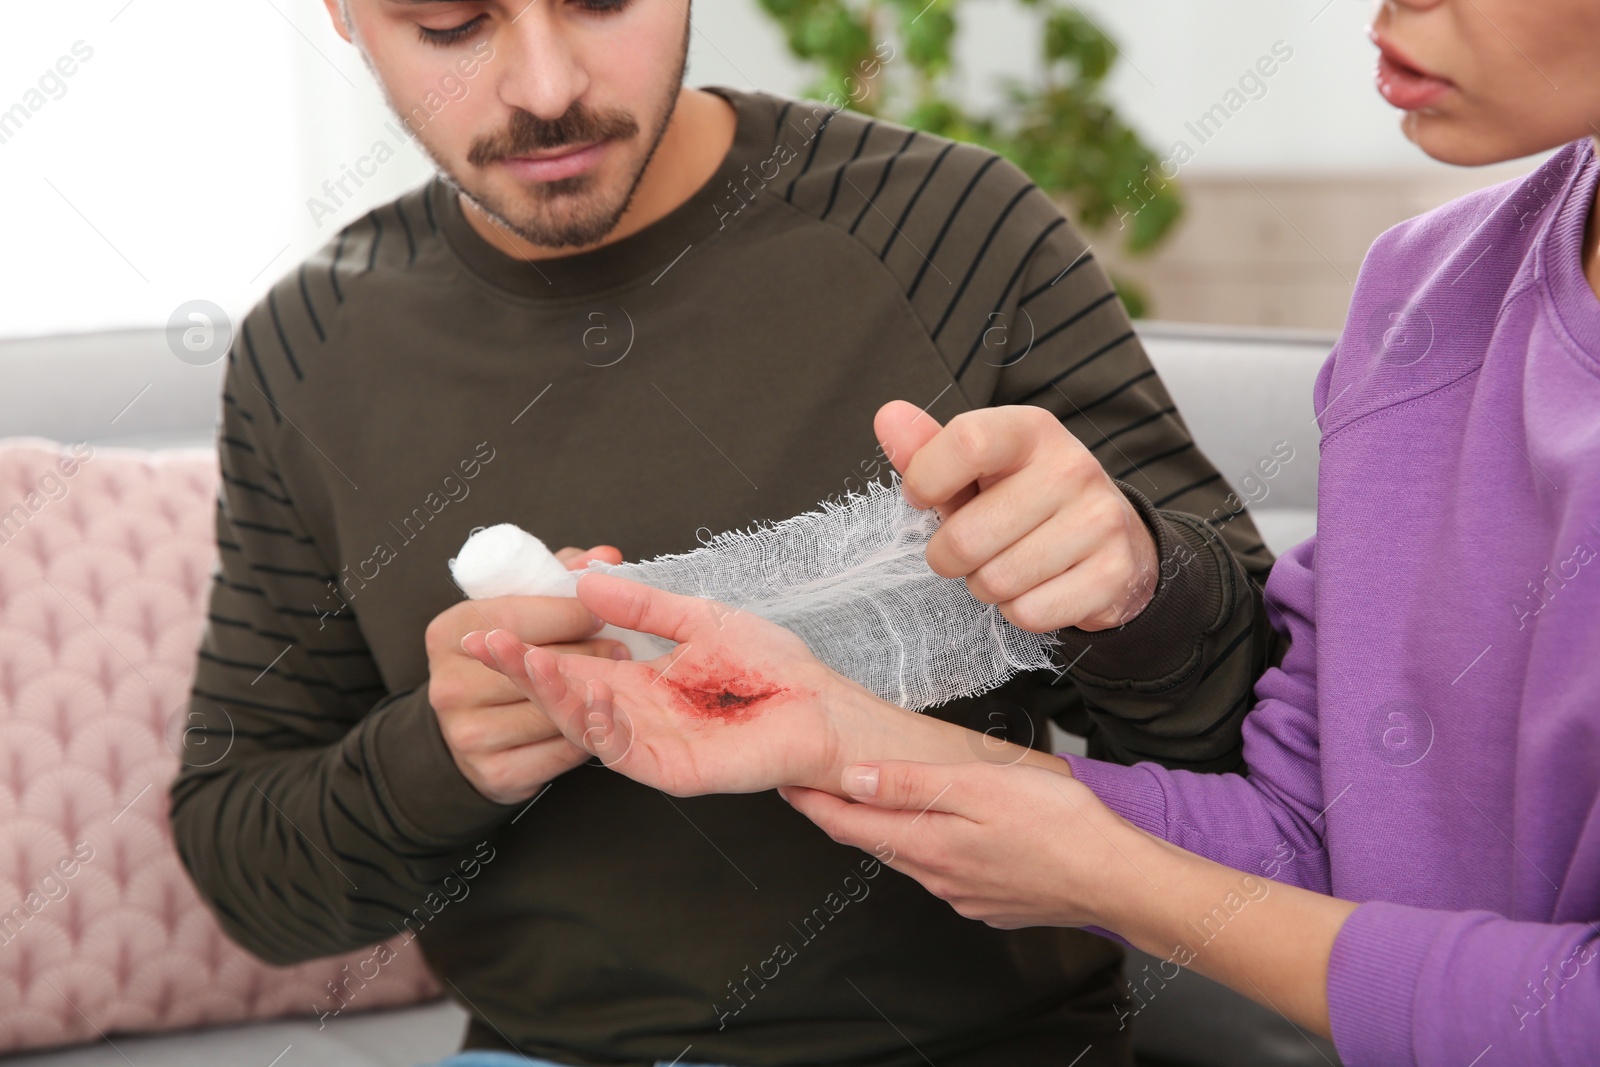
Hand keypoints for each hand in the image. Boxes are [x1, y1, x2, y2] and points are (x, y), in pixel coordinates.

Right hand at [425, 545, 627, 803]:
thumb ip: (563, 575)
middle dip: (589, 654)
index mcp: (449, 631)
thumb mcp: (522, 603)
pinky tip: (599, 720)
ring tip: (616, 682)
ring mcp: (469, 734)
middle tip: (620, 648)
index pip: (519, 618)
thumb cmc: (507, 653)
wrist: (473, 729)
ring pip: (552, 711)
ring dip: (592, 698)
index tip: (599, 613)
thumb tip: (606, 556)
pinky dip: (586, 735)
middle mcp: (449, 685)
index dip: (570, 613)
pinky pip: (559, 752)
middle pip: (538, 666)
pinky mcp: (495, 774)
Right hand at [461, 572, 888, 795]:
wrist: (825, 706)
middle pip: (566, 697)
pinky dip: (601, 725)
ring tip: (524, 660)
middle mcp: (637, 716)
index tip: (486, 624)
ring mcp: (652, 746)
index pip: (572, 664)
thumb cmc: (772, 667)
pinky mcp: (675, 770)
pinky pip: (626, 752)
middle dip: (523, 670)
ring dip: (553, 694)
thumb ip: (643, 607)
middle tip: (483, 641)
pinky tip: (586, 695)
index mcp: (639, 682)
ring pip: (587, 725)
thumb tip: (588, 582)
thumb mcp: (698, 620)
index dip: (530, 648)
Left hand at [780, 757, 1144, 929]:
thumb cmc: (1060, 826)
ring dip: (885, 830)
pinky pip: (945, 872)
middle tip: (814, 787)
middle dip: (841, 815)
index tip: (785, 782)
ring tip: (871, 801)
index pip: (850, 825)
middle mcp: (938, 876)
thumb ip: (911, 783)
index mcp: (929, 843)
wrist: (1117, 880)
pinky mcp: (991, 902)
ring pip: (910, 857)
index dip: (813, 803)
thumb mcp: (980, 785)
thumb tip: (853, 780)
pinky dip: (929, 847)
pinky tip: (942, 829)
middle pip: (875, 842)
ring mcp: (964, 894)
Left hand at [875, 400, 1158, 631]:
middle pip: (968, 535)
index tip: (921, 498)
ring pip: (996, 581)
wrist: (1114, 537)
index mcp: (1032, 431)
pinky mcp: (1114, 572)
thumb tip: (887, 417)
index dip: (927, 480)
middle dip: (949, 556)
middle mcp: (1072, 468)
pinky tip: (1036, 586)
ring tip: (1004, 564)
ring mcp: (1099, 520)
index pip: (968, 442)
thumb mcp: (978, 468)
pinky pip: (1029, 612)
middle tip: (968, 549)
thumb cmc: (1025, 497)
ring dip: (985, 584)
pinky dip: (1019, 611)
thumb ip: (927, 449)